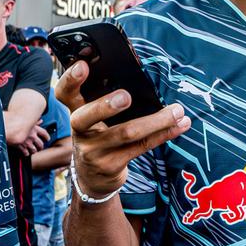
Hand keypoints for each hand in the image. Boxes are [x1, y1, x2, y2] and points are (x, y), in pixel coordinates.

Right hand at [17, 122, 50, 155]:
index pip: (44, 134)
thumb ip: (35, 121)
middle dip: (41, 147)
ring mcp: (27, 142)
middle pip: (41, 144)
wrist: (6, 128)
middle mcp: (32, 136)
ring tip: (33, 151)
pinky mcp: (21, 147)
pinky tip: (25, 153)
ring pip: (34, 150)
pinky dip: (26, 154)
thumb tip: (41, 121)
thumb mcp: (27, 120)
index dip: (47, 137)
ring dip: (34, 151)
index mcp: (34, 129)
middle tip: (40, 147)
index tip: (47, 139)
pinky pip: (26, 153)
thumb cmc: (15, 122)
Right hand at [55, 61, 188, 197]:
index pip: (64, 94)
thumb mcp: (92, 120)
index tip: (83, 65)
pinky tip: (180, 124)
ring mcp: (95, 152)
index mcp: (76, 112)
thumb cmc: (98, 137)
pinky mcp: (112, 165)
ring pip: (126, 133)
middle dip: (106, 106)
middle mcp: (81, 132)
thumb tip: (139, 78)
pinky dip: (164, 133)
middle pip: (86, 117)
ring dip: (156, 120)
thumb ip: (104, 100)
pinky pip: (142, 147)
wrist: (92, 179)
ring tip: (177, 110)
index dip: (70, 80)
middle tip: (126, 96)